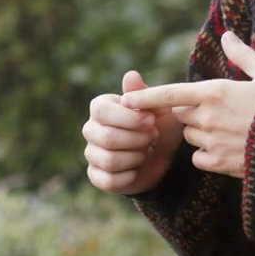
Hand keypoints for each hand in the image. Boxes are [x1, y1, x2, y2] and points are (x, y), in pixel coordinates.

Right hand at [84, 71, 183, 194]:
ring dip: (136, 157)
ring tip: (146, 151)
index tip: (152, 121)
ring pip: (109, 160)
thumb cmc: (158, 125)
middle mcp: (91, 129)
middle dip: (137, 140)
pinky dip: (129, 176)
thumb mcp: (159, 107)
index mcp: (101, 108)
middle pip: (107, 138)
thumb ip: (144, 94)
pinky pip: (109, 180)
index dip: (129, 118)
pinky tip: (137, 169)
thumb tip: (131, 75)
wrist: (163, 156)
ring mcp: (92, 153)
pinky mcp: (96, 176)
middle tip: (153, 137)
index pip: (101, 111)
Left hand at [125, 33, 254, 179]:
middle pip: (182, 114)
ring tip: (231, 128)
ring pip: (191, 136)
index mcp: (215, 91)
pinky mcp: (220, 164)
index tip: (125, 100)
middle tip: (220, 109)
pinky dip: (208, 154)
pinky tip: (229, 148)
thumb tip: (227, 35)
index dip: (146, 97)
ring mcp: (212, 142)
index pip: (170, 94)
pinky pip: (200, 158)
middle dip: (192, 111)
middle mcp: (207, 118)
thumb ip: (243, 55)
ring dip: (200, 132)